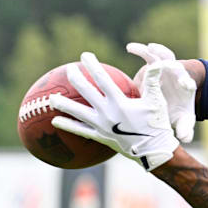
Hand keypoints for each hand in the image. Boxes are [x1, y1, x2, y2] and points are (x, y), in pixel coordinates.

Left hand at [49, 52, 178, 170]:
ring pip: (77, 112)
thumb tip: (157, 63)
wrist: (153, 151)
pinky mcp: (99, 137)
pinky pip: (80, 130)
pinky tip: (55, 121)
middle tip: (68, 69)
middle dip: (75, 79)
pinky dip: (67, 125)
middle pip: (86, 92)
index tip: (85, 56)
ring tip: (51, 97)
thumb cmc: (157, 124)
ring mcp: (101, 126)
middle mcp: (107, 112)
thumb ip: (153, 81)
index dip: (93, 66)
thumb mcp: (157, 101)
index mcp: (120, 101)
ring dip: (63, 104)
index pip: (102, 79)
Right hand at [126, 42, 196, 142]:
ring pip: (159, 57)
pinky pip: (148, 54)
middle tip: (162, 63)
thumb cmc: (179, 109)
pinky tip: (129, 48)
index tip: (185, 83)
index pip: (188, 83)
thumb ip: (185, 128)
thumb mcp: (184, 120)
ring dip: (150, 53)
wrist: (175, 96)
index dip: (187, 82)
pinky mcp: (153, 65)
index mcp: (185, 88)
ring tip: (138, 49)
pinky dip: (141, 50)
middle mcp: (175, 74)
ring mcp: (164, 68)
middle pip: (175, 64)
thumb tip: (185, 138)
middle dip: (169, 62)